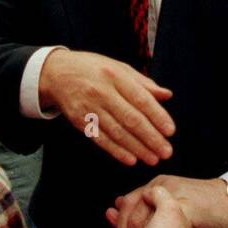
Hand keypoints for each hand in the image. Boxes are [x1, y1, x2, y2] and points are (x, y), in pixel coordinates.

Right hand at [38, 49, 173, 166]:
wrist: (57, 73)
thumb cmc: (93, 68)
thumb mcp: (118, 67)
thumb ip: (143, 83)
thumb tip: (167, 95)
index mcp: (115, 75)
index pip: (140, 98)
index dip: (157, 115)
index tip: (170, 131)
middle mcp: (102, 92)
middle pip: (130, 118)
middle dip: (150, 137)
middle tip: (166, 151)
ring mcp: (89, 108)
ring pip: (117, 132)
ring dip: (137, 148)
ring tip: (153, 158)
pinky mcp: (79, 121)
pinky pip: (101, 139)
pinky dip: (116, 151)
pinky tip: (130, 159)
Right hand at [107, 185, 197, 227]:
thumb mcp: (170, 206)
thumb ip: (159, 194)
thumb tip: (149, 191)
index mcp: (175, 223)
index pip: (156, 207)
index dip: (142, 200)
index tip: (132, 195)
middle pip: (141, 221)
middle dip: (126, 212)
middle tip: (117, 205)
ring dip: (118, 225)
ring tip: (110, 215)